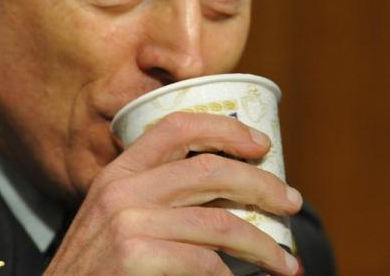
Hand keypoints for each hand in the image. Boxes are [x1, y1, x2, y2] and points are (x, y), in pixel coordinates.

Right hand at [44, 112, 302, 274]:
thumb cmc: (97, 268)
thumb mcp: (116, 220)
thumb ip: (157, 200)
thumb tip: (225, 192)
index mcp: (119, 172)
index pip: (176, 127)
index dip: (225, 129)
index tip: (261, 144)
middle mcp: (121, 189)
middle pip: (211, 170)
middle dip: (263, 185)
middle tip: (292, 203)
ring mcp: (126, 223)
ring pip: (220, 223)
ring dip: (263, 246)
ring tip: (285, 263)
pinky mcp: (133, 256)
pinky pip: (206, 263)